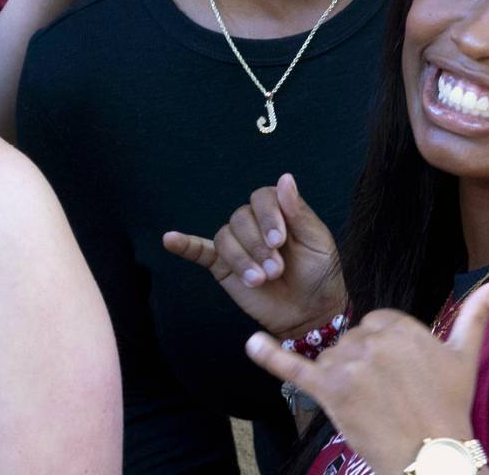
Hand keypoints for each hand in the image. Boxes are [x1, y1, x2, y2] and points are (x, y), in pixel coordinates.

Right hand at [163, 173, 347, 340]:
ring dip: (242, 259)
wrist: (311, 311)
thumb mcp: (316, 241)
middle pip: (241, 218)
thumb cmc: (318, 273)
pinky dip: (184, 244)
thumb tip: (285, 177)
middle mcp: (255, 224)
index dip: (268, 217)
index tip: (280, 240)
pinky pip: (199, 250)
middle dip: (258, 246)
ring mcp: (238, 245)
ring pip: (225, 237)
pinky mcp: (223, 266)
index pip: (262, 198)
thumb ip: (298, 211)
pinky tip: (170, 240)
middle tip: (276, 270)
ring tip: (260, 280)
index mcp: (279, 212)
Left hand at [245, 283, 488, 459]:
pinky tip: (251, 342)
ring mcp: (349, 363)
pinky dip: (269, 356)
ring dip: (342, 379)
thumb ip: (475, 316)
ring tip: (372, 406)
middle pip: (352, 341)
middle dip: (364, 367)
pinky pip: (293, 368)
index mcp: (401, 325)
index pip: (376, 323)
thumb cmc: (450, 408)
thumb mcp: (465, 358)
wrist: (432, 456)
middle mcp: (373, 338)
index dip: (384, 352)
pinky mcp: (329, 390)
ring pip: (331, 359)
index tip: (401, 377)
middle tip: (389, 397)